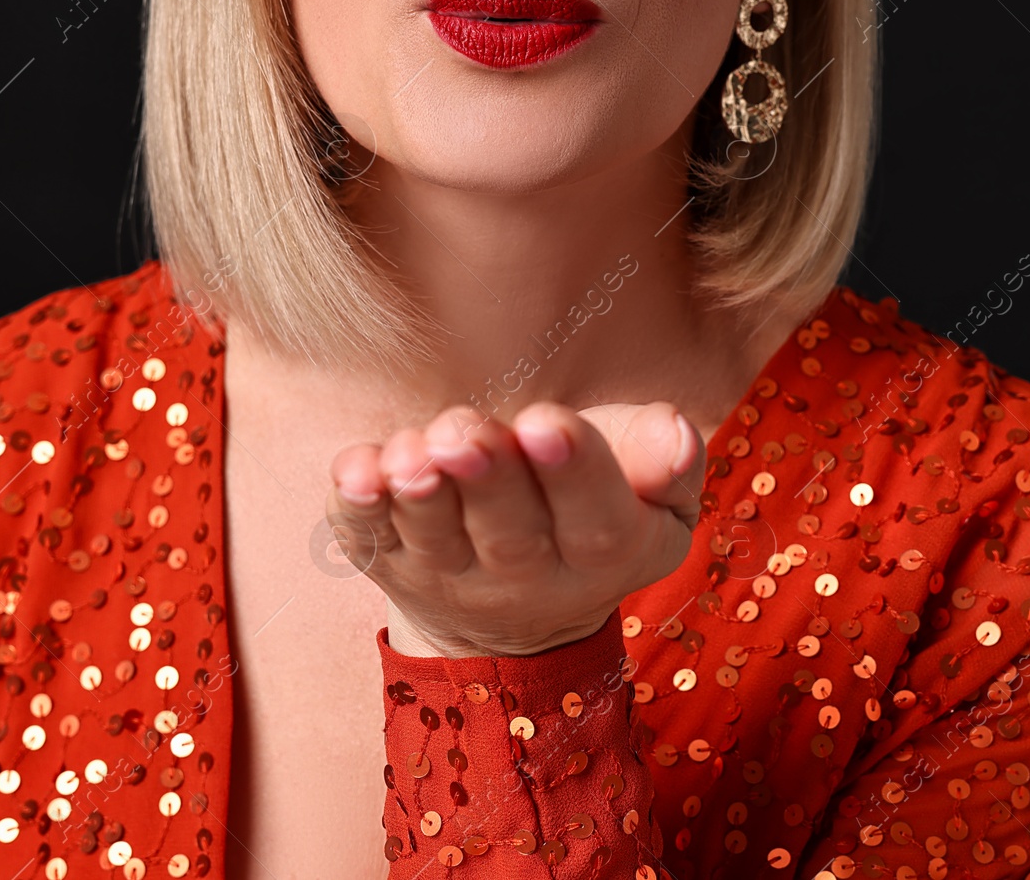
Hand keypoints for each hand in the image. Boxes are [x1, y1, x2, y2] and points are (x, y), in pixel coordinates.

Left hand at [324, 401, 704, 657]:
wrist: (519, 609)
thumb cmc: (594, 509)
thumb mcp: (653, 495)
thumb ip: (669, 461)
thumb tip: (676, 432)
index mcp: (607, 552)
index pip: (597, 520)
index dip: (572, 472)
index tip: (545, 422)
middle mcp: (526, 580)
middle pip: (509, 533)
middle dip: (485, 478)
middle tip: (464, 430)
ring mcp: (452, 579)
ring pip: (436, 540)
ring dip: (418, 495)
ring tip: (410, 452)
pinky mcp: (392, 566)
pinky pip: (369, 541)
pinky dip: (356, 508)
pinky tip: (353, 471)